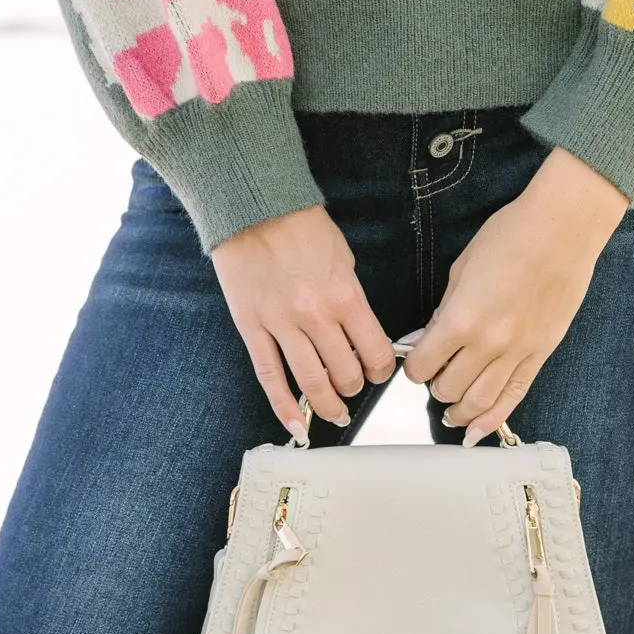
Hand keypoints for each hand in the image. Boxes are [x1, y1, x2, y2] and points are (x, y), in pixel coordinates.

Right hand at [212, 204, 396, 433]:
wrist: (253, 207)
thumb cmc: (300, 227)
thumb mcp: (342, 259)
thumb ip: (351, 299)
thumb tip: (360, 334)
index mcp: (345, 296)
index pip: (375, 351)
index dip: (382, 370)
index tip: (379, 372)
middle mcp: (316, 315)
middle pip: (345, 372)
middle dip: (354, 386)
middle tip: (353, 388)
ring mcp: (280, 324)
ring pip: (310, 382)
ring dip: (327, 405)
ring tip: (334, 413)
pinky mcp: (252, 327)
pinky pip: (269, 376)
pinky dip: (283, 407)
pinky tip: (295, 426)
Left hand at [406, 150, 627, 442]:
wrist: (563, 229)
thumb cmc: (511, 236)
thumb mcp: (461, 269)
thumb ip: (441, 312)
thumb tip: (421, 341)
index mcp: (461, 318)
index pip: (422, 364)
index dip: (413, 367)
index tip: (414, 362)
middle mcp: (489, 343)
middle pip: (448, 389)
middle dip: (435, 387)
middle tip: (435, 377)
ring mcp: (518, 352)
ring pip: (479, 403)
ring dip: (458, 411)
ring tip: (450, 412)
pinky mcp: (542, 354)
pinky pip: (514, 397)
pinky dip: (493, 420)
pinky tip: (477, 432)